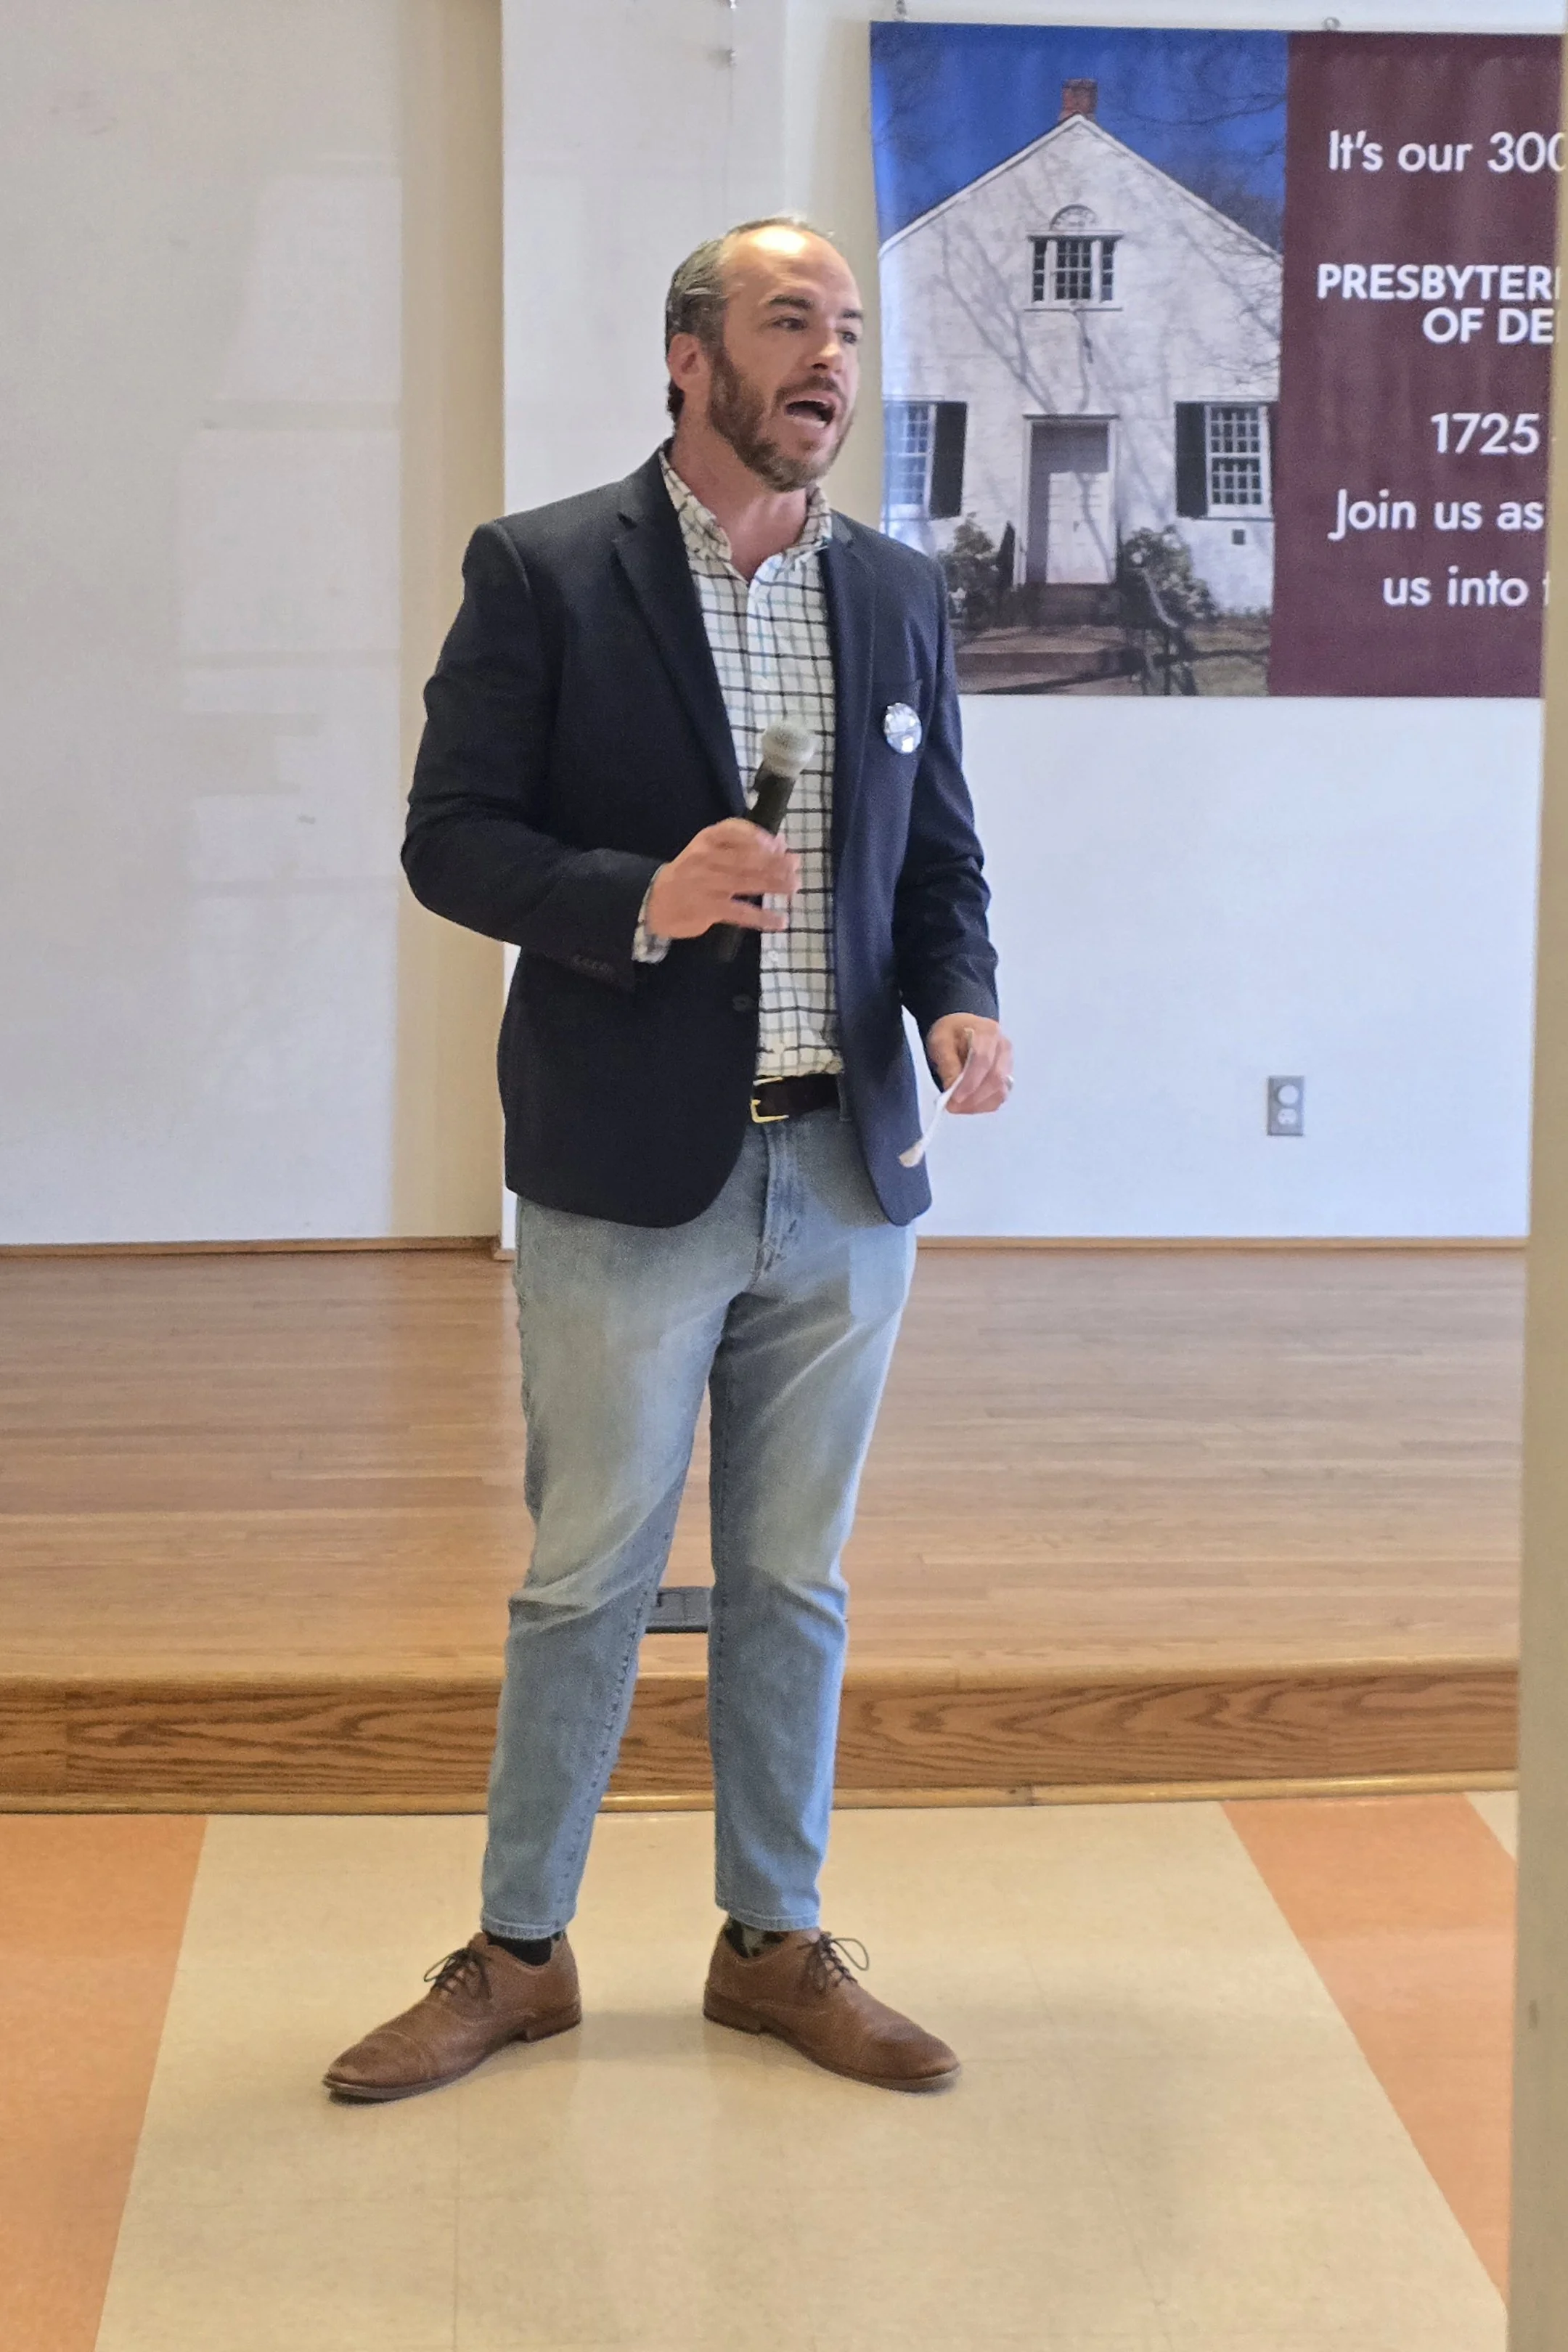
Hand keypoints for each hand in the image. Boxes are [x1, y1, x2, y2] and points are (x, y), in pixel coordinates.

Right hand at [644, 819, 800, 938]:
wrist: (654, 901)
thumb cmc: (690, 873)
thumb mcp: (710, 852)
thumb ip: (743, 847)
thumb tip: (780, 844)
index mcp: (707, 840)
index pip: (733, 830)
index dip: (757, 836)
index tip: (777, 844)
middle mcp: (705, 858)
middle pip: (745, 858)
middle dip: (774, 862)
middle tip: (796, 867)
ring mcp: (706, 884)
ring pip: (745, 882)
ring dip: (773, 885)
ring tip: (794, 887)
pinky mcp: (708, 908)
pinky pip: (740, 912)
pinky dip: (762, 917)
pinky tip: (780, 921)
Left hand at [926, 1014, 1012, 1113]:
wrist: (962, 1029)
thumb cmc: (951, 1033)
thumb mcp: (940, 1041)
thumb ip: (947, 1062)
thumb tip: (952, 1088)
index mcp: (988, 1032)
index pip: (983, 1059)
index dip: (970, 1081)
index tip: (954, 1098)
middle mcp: (1003, 1047)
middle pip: (995, 1078)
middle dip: (974, 1097)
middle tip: (952, 1107)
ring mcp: (1008, 1063)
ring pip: (1000, 1091)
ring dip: (978, 1104)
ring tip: (957, 1107)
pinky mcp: (1006, 1077)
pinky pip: (999, 1097)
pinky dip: (983, 1106)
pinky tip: (967, 1106)